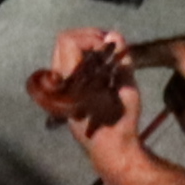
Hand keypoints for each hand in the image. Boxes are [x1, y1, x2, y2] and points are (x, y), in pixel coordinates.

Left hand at [33, 22, 167, 177]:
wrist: (110, 150)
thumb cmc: (120, 122)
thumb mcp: (127, 89)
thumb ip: (120, 59)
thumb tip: (114, 34)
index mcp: (70, 82)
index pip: (69, 41)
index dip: (90, 37)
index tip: (109, 46)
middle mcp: (58, 84)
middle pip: (63, 43)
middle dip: (87, 38)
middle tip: (108, 45)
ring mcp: (57, 89)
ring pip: (63, 53)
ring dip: (85, 49)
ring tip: (106, 56)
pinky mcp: (61, 93)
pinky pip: (67, 66)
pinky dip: (82, 60)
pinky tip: (100, 68)